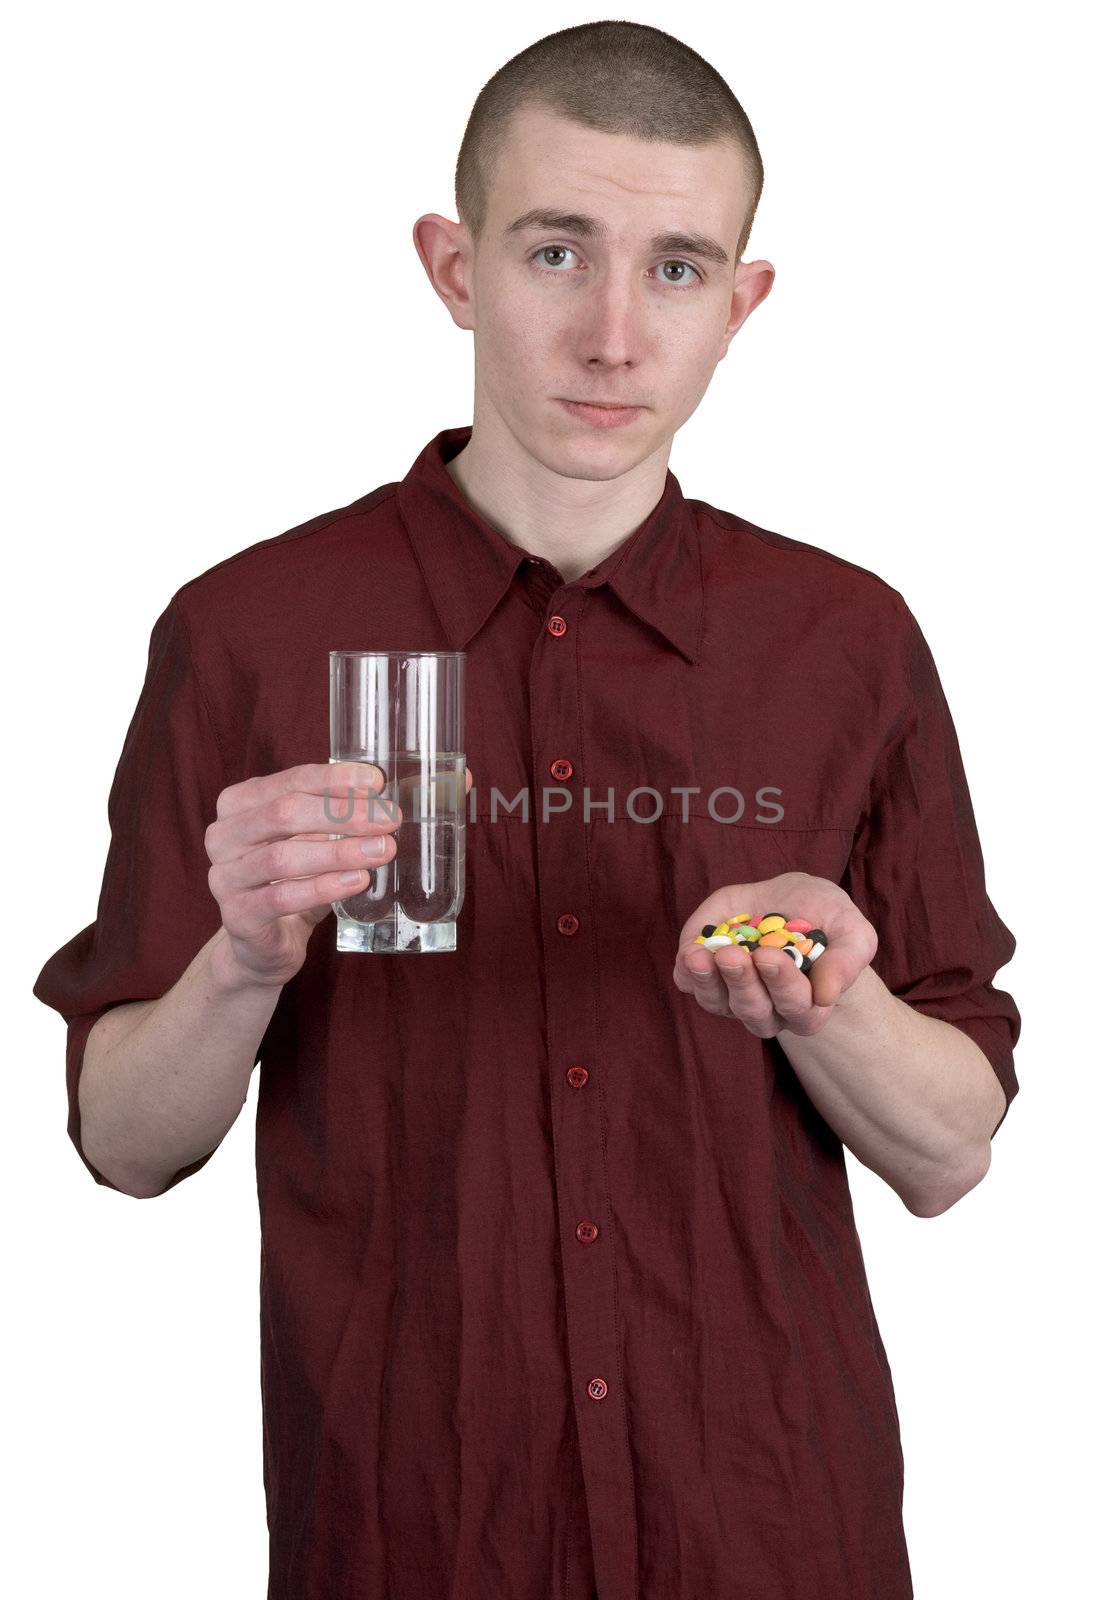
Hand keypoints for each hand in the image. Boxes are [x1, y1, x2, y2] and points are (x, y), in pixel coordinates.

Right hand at [205, 760, 474, 986]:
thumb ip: (374, 809)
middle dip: (343, 814)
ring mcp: (225, 877)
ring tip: (384, 850)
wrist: (265, 943)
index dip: (334, 779)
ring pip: (282, 858)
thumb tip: (459, 781)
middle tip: (392, 819)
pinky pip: (280, 899)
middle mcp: (224, 835)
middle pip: (285, 813)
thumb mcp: (330, 840)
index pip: (290, 779)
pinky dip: (322, 889)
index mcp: (242, 803)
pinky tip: (358, 883)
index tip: (378, 781)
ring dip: (338, 852)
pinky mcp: (238, 917)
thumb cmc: (301, 879)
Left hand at [672, 871, 876, 1036]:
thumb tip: (826, 996)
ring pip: (717, 1003)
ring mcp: (733, 997)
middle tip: (735, 955)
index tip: (771, 955)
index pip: (797, 1008)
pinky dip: (686, 971)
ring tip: (701, 956)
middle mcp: (769, 1010)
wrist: (792, 900)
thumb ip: (847, 962)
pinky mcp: (705, 978)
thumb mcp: (852, 931)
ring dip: (707, 981)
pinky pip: (690, 985)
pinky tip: (689, 952)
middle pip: (754, 1011)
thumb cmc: (827, 918)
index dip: (783, 985)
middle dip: (743, 982)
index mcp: (809, 1006)